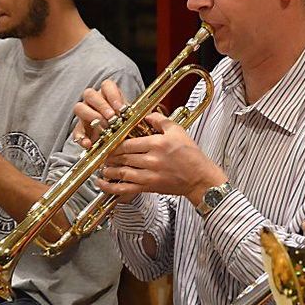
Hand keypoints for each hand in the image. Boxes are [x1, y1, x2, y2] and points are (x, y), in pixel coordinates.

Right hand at [72, 79, 128, 148]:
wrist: (116, 138)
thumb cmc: (125, 123)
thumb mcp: (130, 117)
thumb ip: (131, 115)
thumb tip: (147, 118)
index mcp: (107, 94)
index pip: (107, 86)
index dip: (113, 95)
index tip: (121, 108)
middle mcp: (93, 100)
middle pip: (90, 94)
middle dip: (101, 106)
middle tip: (111, 118)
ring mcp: (84, 113)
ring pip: (79, 107)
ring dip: (91, 116)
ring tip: (103, 127)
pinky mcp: (80, 128)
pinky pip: (76, 130)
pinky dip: (81, 137)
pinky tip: (89, 143)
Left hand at [96, 112, 225, 203]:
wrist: (200, 178)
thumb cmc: (192, 156)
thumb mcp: (179, 132)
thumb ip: (161, 121)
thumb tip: (147, 115)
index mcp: (157, 144)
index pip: (128, 142)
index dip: (114, 142)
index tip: (109, 142)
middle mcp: (151, 159)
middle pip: (122, 157)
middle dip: (110, 156)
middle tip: (104, 154)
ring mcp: (149, 174)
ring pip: (121, 172)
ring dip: (109, 170)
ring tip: (104, 168)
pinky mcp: (149, 187)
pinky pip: (126, 188)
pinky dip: (111, 187)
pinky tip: (103, 184)